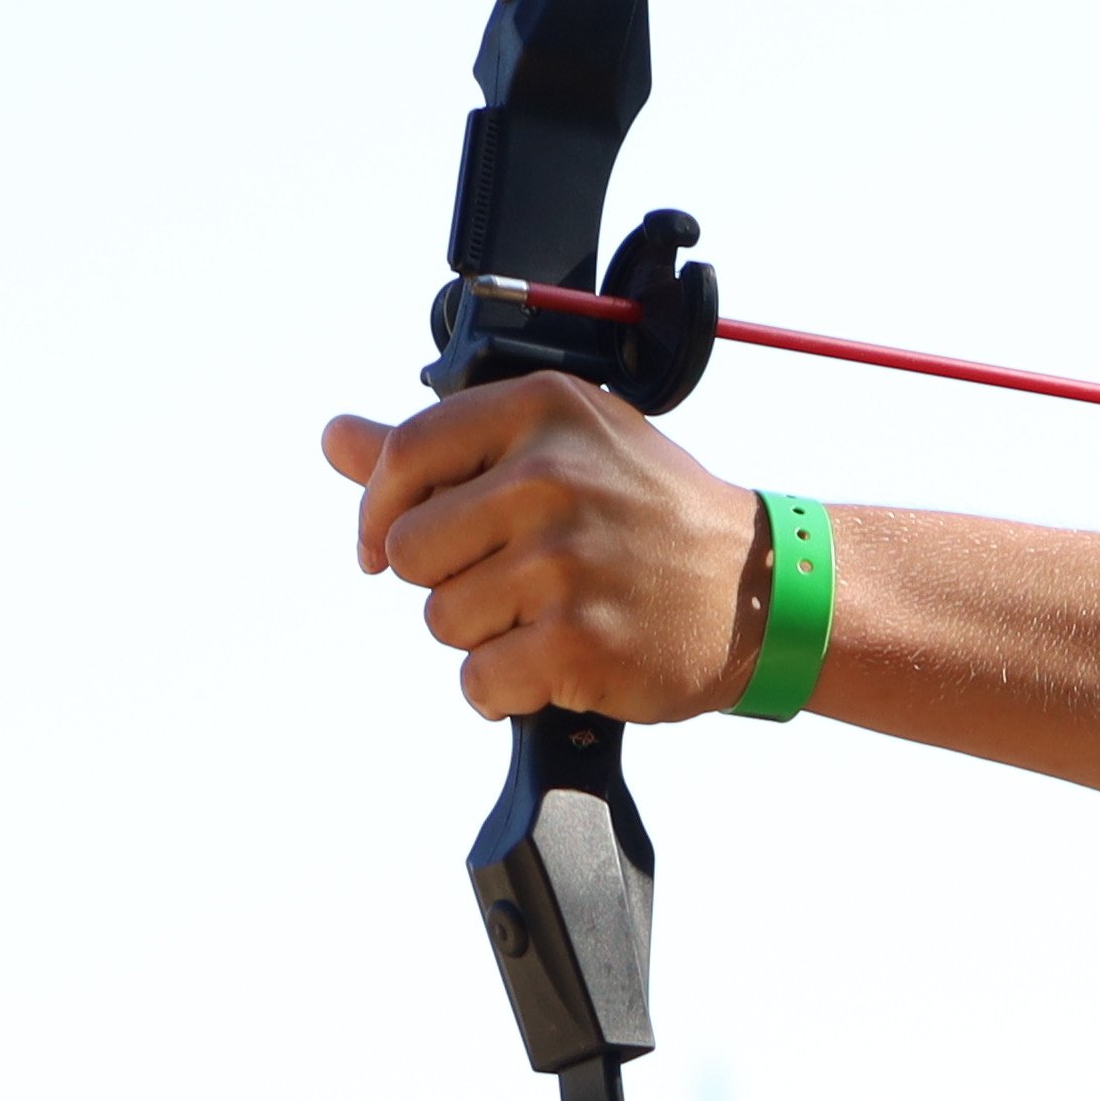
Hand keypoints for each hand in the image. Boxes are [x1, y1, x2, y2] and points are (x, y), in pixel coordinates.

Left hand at [326, 377, 770, 721]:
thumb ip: (444, 446)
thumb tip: (336, 437)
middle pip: (411, 550)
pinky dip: (507, 689)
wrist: (764, 590)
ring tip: (551, 616)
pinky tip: (558, 662)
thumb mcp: (563, 445)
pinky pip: (479, 682)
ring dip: (484, 635)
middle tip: (516, 580)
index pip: (404, 455)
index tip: (389, 544)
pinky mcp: (578, 643)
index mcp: (543, 411)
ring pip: (441, 621)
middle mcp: (552, 477)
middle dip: (448, 578)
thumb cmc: (651, 514)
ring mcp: (566, 562)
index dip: (380, 511)